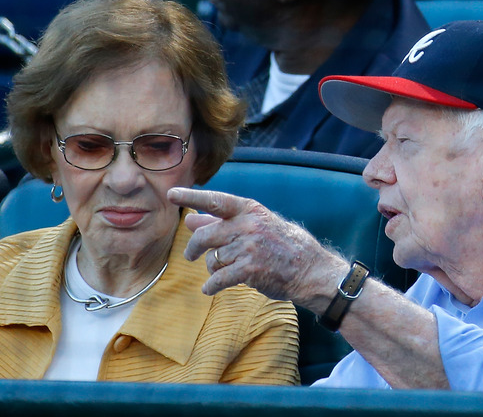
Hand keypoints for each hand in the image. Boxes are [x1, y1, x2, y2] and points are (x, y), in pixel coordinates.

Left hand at [167, 187, 346, 309]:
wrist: (311, 270)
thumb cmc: (283, 246)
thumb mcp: (257, 226)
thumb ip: (223, 223)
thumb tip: (191, 219)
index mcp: (250, 210)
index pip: (215, 200)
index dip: (191, 197)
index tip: (171, 194)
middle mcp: (248, 225)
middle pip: (205, 235)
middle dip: (194, 248)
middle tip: (192, 255)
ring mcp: (249, 247)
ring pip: (213, 259)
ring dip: (213, 268)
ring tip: (225, 271)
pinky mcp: (249, 270)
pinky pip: (219, 279)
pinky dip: (212, 286)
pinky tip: (211, 289)